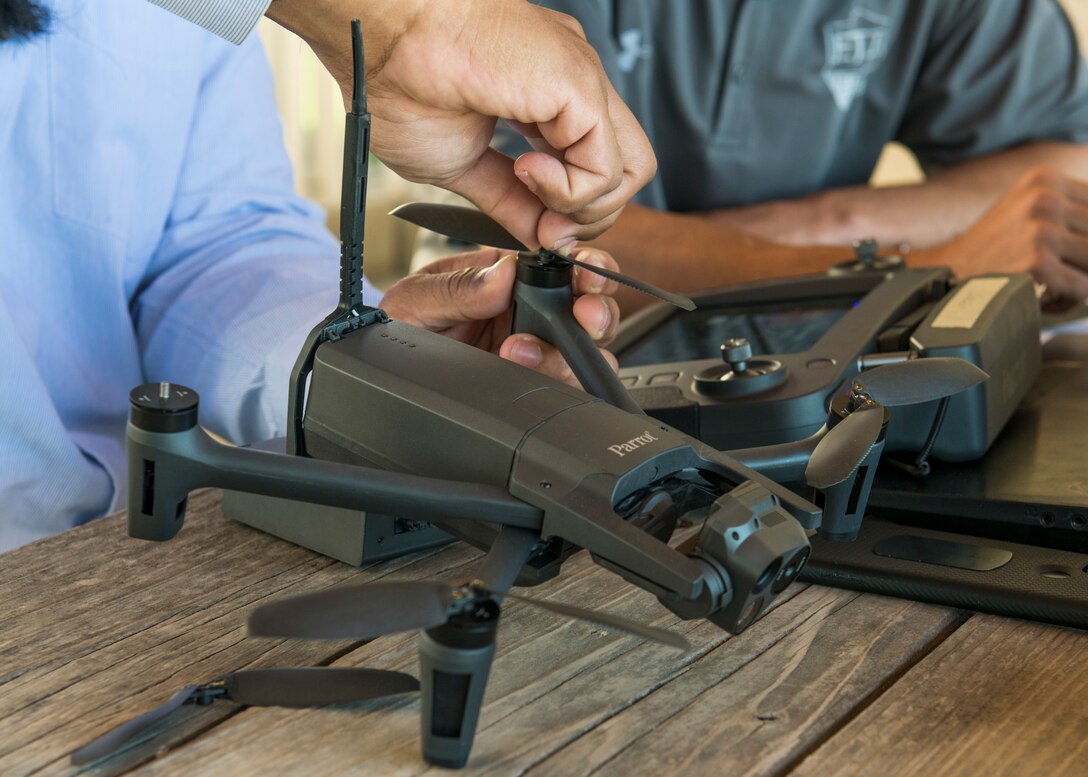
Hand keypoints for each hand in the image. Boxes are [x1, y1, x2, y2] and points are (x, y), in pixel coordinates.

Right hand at [267, 0, 655, 250]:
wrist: (380, 39)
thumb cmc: (401, 78)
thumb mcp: (461, 165)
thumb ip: (507, 200)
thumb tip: (540, 234)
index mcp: (546, 96)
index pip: (594, 167)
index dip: (570, 210)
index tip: (534, 228)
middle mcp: (572, 86)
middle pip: (626, 169)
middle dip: (589, 216)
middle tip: (544, 225)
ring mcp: (581, 83)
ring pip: (632, 170)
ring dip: (582, 207)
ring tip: (529, 188)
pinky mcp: (580, 87)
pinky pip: (605, 169)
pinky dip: (568, 192)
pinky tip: (525, 171)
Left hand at [379, 247, 620, 386]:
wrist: (376, 370)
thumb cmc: (396, 324)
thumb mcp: (418, 299)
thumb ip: (461, 288)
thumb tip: (505, 272)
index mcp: (507, 276)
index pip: (562, 265)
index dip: (585, 266)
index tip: (586, 274)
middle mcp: (528, 311)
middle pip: (587, 307)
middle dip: (596, 311)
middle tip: (585, 316)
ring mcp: (532, 349)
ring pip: (583, 351)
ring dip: (569, 352)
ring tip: (522, 351)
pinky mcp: (528, 383)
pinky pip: (563, 385)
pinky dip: (561, 384)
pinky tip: (529, 374)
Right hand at [912, 167, 1087, 309]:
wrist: (946, 274)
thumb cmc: (991, 250)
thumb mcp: (1027, 209)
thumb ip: (1068, 209)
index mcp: (1044, 179)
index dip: (1085, 236)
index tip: (1071, 255)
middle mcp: (1044, 198)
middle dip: (1085, 260)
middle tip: (1062, 273)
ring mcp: (1041, 229)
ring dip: (1081, 281)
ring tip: (1055, 288)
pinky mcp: (1037, 261)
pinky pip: (1083, 287)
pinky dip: (1070, 300)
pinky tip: (1047, 300)